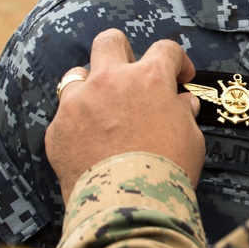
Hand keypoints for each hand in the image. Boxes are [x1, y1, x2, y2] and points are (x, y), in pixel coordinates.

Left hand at [45, 29, 204, 200]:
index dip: (177, 61)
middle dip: (123, 52)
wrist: (128, 206)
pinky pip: (64, 114)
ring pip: (78, 74)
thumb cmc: (168, 171)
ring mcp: (78, 103)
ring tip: (104, 110)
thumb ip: (183, 113)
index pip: (165, 50)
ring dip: (93, 86)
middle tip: (132, 74)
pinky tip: (90, 143)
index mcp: (149, 78)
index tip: (181, 78)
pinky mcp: (57, 129)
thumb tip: (181, 104)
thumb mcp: (191, 138)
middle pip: (110, 42)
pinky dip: (78, 123)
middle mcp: (110, 81)